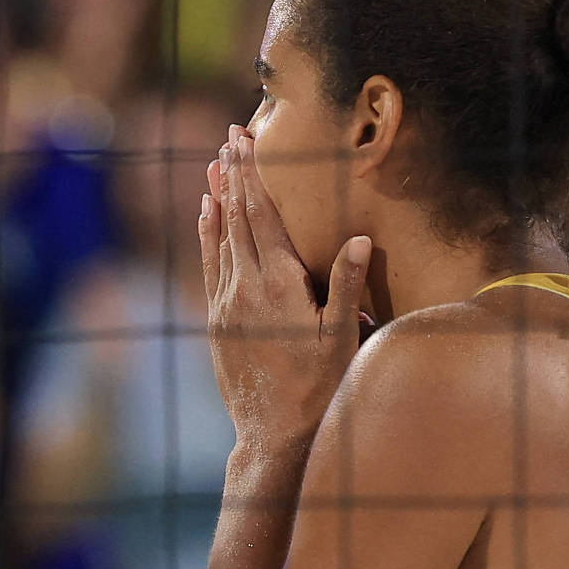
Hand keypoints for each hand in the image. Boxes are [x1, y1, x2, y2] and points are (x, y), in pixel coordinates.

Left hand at [201, 126, 371, 446]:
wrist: (273, 434)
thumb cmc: (318, 388)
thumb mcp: (342, 339)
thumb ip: (348, 286)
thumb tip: (361, 238)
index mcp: (279, 285)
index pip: (262, 217)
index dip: (253, 176)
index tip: (245, 140)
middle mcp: (245, 288)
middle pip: (238, 218)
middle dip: (234, 174)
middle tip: (231, 135)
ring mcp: (226, 304)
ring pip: (220, 237)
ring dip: (219, 197)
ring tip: (215, 162)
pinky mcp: (216, 321)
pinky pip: (210, 265)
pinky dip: (208, 234)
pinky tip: (206, 213)